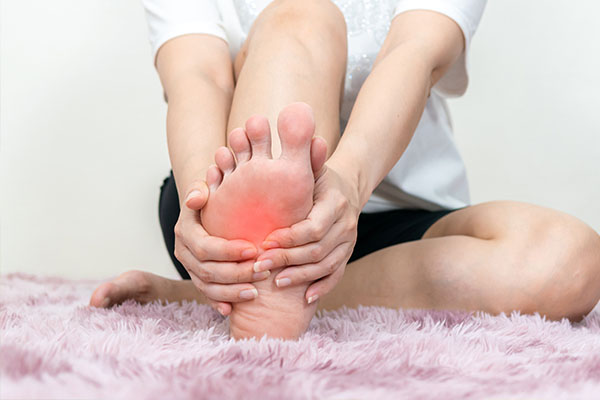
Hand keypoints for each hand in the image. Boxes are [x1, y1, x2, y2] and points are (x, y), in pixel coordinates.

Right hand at [174, 178, 266, 315]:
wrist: (210, 207)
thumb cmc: (216, 196)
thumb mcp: (208, 186)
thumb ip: (202, 188)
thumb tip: (195, 198)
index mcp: (185, 229)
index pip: (205, 246)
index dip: (228, 252)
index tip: (254, 250)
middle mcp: (183, 250)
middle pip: (207, 270)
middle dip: (236, 274)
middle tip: (262, 272)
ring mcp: (189, 267)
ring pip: (207, 286)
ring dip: (231, 291)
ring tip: (255, 293)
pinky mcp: (197, 277)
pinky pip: (207, 294)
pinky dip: (219, 302)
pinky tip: (233, 309)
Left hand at [253, 163, 360, 302]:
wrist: (348, 186)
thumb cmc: (319, 176)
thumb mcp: (311, 165)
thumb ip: (300, 156)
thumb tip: (290, 121)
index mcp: (335, 203)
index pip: (313, 227)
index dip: (289, 239)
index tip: (264, 243)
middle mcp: (346, 224)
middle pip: (317, 250)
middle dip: (287, 260)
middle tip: (259, 266)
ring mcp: (349, 241)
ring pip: (326, 265)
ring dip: (299, 277)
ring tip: (274, 283)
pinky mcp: (348, 254)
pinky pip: (337, 274)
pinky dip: (321, 287)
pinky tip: (303, 298)